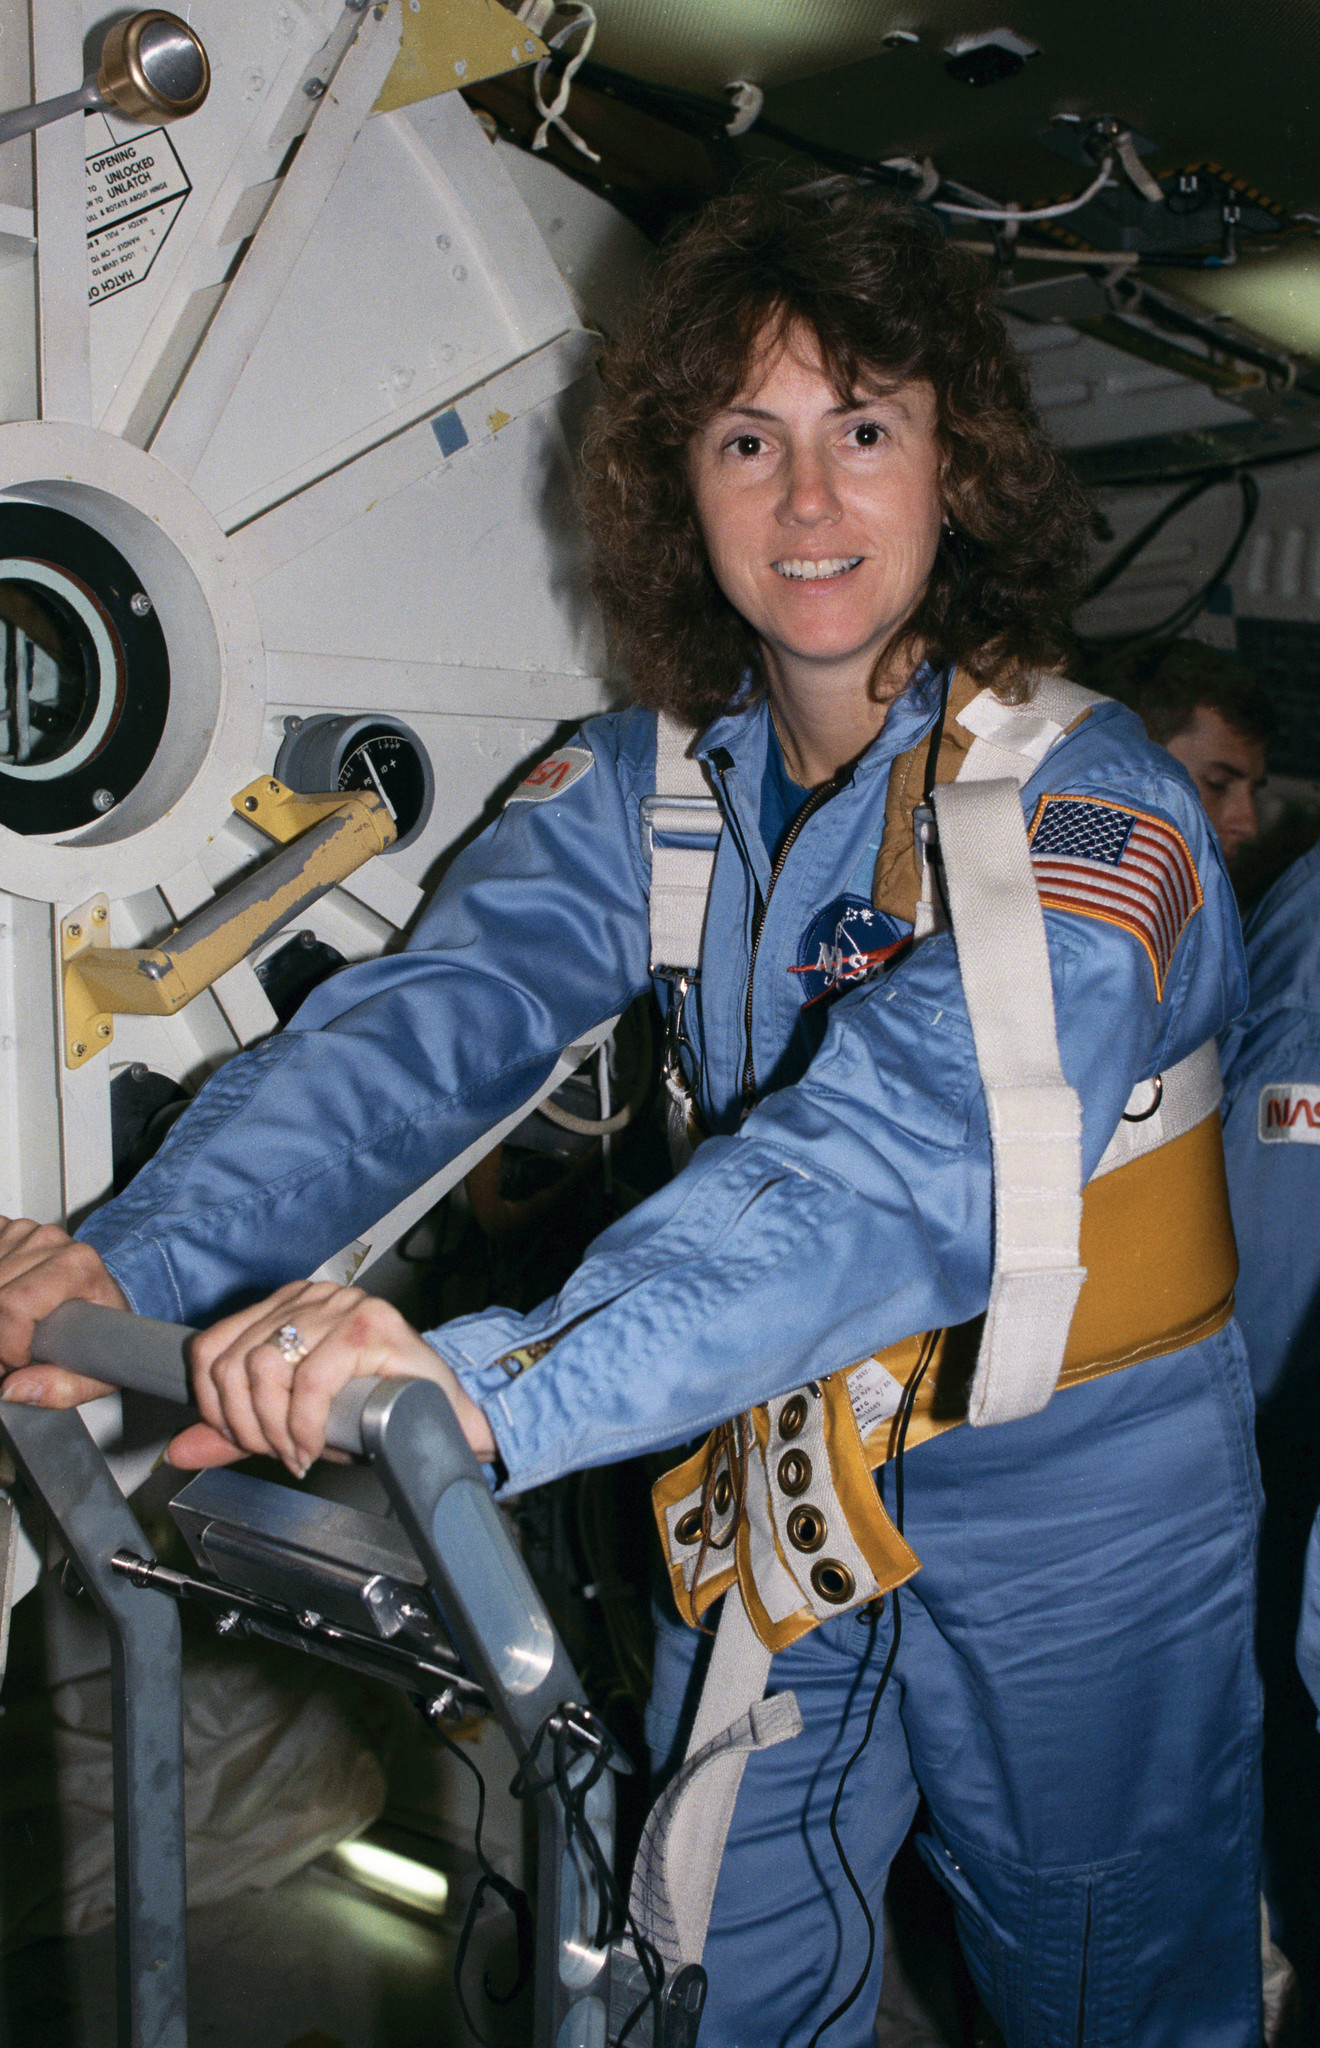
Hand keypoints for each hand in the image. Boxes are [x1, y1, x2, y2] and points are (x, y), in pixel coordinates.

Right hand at [0, 1215, 128, 1408]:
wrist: (112, 1293)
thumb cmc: (104, 1327)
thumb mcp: (98, 1370)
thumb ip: (60, 1389)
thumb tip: (14, 1389)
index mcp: (78, 1266)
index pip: (13, 1306)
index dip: (6, 1347)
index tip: (17, 1363)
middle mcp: (51, 1242)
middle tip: (12, 1354)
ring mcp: (27, 1233)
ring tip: (10, 1329)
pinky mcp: (9, 1231)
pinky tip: (5, 1298)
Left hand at [172, 1279, 496, 1476]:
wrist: (448, 1420)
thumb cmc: (378, 1413)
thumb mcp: (294, 1422)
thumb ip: (238, 1430)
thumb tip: (180, 1449)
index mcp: (287, 1307)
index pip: (212, 1345)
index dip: (212, 1403)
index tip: (237, 1437)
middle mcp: (312, 1298)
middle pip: (234, 1360)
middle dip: (244, 1424)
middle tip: (275, 1453)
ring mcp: (342, 1305)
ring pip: (265, 1367)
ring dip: (274, 1428)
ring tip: (297, 1451)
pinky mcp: (370, 1325)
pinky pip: (311, 1382)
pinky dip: (304, 1427)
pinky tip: (314, 1448)